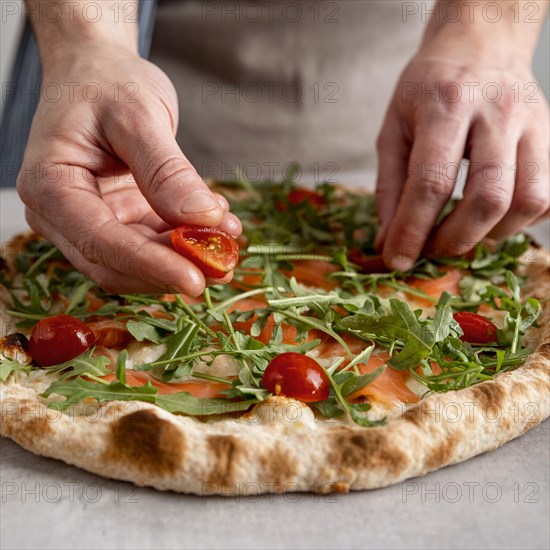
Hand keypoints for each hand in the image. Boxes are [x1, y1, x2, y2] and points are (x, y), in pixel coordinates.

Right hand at [17, 47, 240, 294]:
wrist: (97, 72)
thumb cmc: (107, 83)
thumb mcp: (139, 115)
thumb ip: (167, 170)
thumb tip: (201, 219)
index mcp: (50, 185)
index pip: (99, 242)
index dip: (150, 266)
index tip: (195, 281)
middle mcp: (60, 214)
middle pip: (115, 264)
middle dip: (171, 270)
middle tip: (225, 267)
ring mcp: (87, 221)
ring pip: (137, 262)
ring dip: (185, 259)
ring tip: (229, 239)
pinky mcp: (114, 220)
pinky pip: (151, 244)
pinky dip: (185, 241)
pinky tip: (217, 224)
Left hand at [375, 34, 548, 269]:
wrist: (480, 42)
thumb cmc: (428, 89)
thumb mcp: (393, 129)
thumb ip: (389, 188)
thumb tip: (388, 243)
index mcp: (445, 106)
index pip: (432, 183)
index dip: (413, 231)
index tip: (397, 261)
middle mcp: (496, 113)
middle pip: (488, 197)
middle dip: (456, 239)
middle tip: (432, 250)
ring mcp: (533, 123)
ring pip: (530, 199)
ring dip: (492, 234)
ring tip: (464, 233)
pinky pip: (549, 194)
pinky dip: (521, 220)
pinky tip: (493, 216)